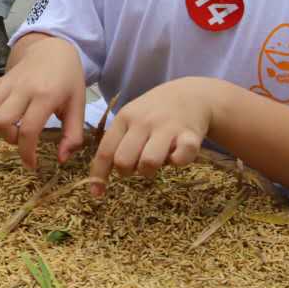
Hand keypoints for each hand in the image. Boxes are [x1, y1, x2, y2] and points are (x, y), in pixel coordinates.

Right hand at [0, 35, 86, 168]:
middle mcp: (23, 88)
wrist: (54, 49)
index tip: (31, 164)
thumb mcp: (78, 106)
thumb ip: (73, 135)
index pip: (28, 129)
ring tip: (8, 125)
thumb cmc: (68, 80)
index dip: (27, 152)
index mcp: (46, 96)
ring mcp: (8, 82)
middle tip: (21, 137)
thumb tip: (61, 159)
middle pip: (1, 120)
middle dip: (8, 137)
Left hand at [88, 77, 216, 195]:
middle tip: (136, 165)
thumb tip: (98, 178)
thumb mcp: (131, 117)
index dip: (98, 175)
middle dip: (127, 171)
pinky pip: (179, 159)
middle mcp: (143, 122)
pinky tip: (176, 154)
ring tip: (156, 160)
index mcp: (124, 118)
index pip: (105, 151)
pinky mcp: (189, 135)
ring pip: (148, 163)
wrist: (192, 94)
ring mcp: (166, 127)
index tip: (96, 192)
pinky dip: (177, 162)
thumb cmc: (154, 112)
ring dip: (150, 170)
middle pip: (123, 161)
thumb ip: (117, 141)